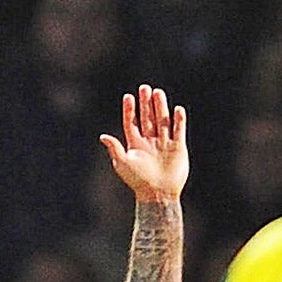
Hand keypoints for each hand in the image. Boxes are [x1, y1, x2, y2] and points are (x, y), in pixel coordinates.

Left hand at [100, 85, 188, 202]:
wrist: (158, 194)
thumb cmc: (138, 180)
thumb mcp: (123, 163)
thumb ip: (114, 148)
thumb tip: (103, 136)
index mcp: (135, 145)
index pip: (132, 123)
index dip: (130, 110)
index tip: (128, 97)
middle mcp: (149, 142)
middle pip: (147, 118)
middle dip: (146, 104)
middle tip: (144, 88)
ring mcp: (164, 144)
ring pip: (162, 121)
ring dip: (160, 107)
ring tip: (158, 92)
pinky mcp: (178, 147)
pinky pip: (179, 130)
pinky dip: (178, 120)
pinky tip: (177, 109)